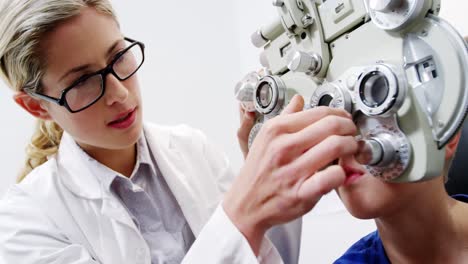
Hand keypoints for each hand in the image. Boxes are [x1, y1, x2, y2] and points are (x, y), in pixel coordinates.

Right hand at [223, 95, 357, 253]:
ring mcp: (292, 170)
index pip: (319, 112)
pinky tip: (339, 173)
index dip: (340, 114)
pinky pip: (333, 176)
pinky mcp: (301, 193)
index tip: (344, 120)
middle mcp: (283, 147)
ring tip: (350, 151)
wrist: (246, 203)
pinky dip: (343, 172)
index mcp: (276, 130)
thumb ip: (284, 117)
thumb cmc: (258, 171)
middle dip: (350, 128)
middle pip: (332, 126)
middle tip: (352, 134)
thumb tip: (298, 100)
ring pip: (337, 146)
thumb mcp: (264, 138)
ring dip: (351, 147)